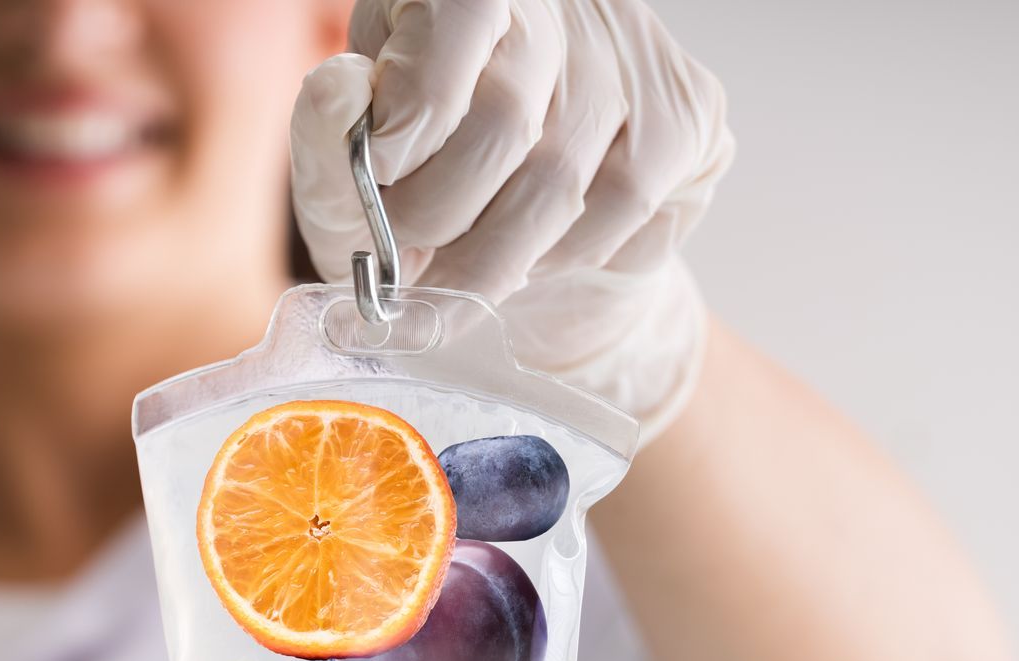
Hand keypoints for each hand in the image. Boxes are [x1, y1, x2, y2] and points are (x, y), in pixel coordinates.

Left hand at [291, 0, 733, 439]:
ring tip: (458, 276)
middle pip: (506, 120)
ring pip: (564, 183)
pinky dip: (564, 257)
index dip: (413, 112)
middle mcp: (568, 0)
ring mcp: (638, 53)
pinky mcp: (691, 115)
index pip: (463, 12)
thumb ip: (327, 138)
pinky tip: (536, 254)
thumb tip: (341, 92)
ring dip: (495, 261)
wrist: (525, 250)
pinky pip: (627, 210)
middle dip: (437, 218)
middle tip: (404, 260)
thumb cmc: (420, 195)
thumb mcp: (346, 169)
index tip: (377, 172)